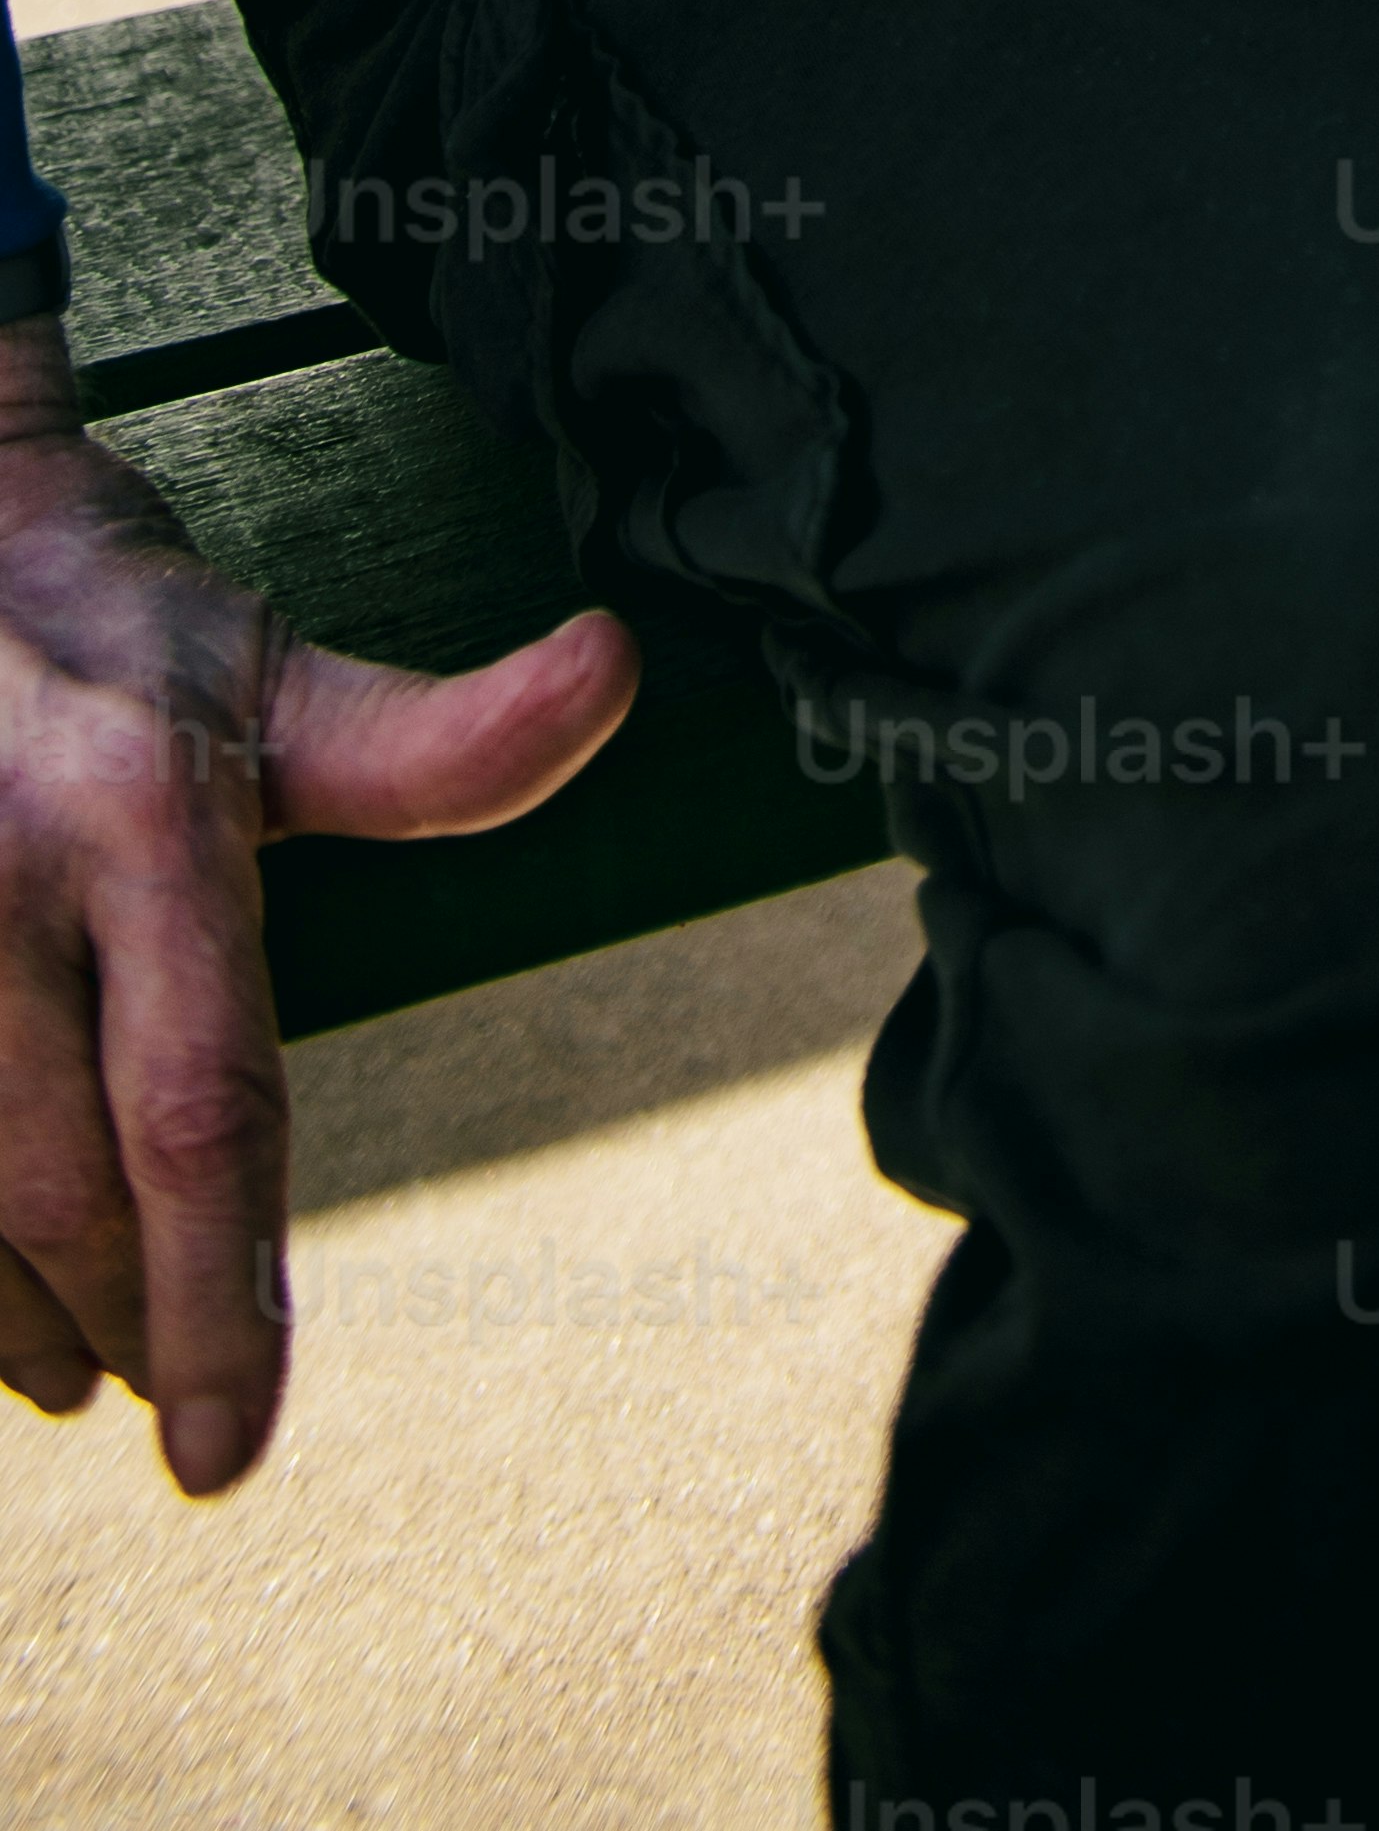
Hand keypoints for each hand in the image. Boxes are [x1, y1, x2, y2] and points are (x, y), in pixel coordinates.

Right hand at [0, 321, 633, 1487]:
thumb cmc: (113, 637)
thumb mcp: (275, 679)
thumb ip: (435, 743)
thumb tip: (613, 668)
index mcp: (144, 814)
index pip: (200, 1105)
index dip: (218, 1296)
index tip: (225, 1446)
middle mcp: (3, 884)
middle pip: (69, 1191)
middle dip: (133, 1323)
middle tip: (180, 1396)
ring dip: (20, 1321)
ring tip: (86, 1367)